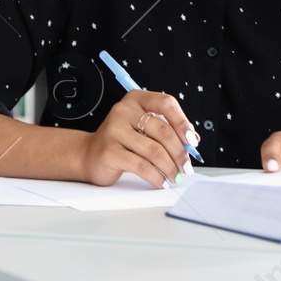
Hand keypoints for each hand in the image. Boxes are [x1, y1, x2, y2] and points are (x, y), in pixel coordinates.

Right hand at [80, 90, 195, 189]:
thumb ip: (166, 129)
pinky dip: (156, 177)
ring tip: (174, 176)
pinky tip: (160, 181)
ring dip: (169, 167)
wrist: (89, 154)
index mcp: (136, 99)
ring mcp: (114, 130)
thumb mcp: (143, 127)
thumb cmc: (122, 140)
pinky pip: (141, 166)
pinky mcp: (110, 151)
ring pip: (154, 151)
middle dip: (179, 152)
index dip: (183, 122)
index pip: (166, 103)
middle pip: (163, 131)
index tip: (192, 140)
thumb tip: (192, 140)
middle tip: (186, 167)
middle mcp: (124, 110)